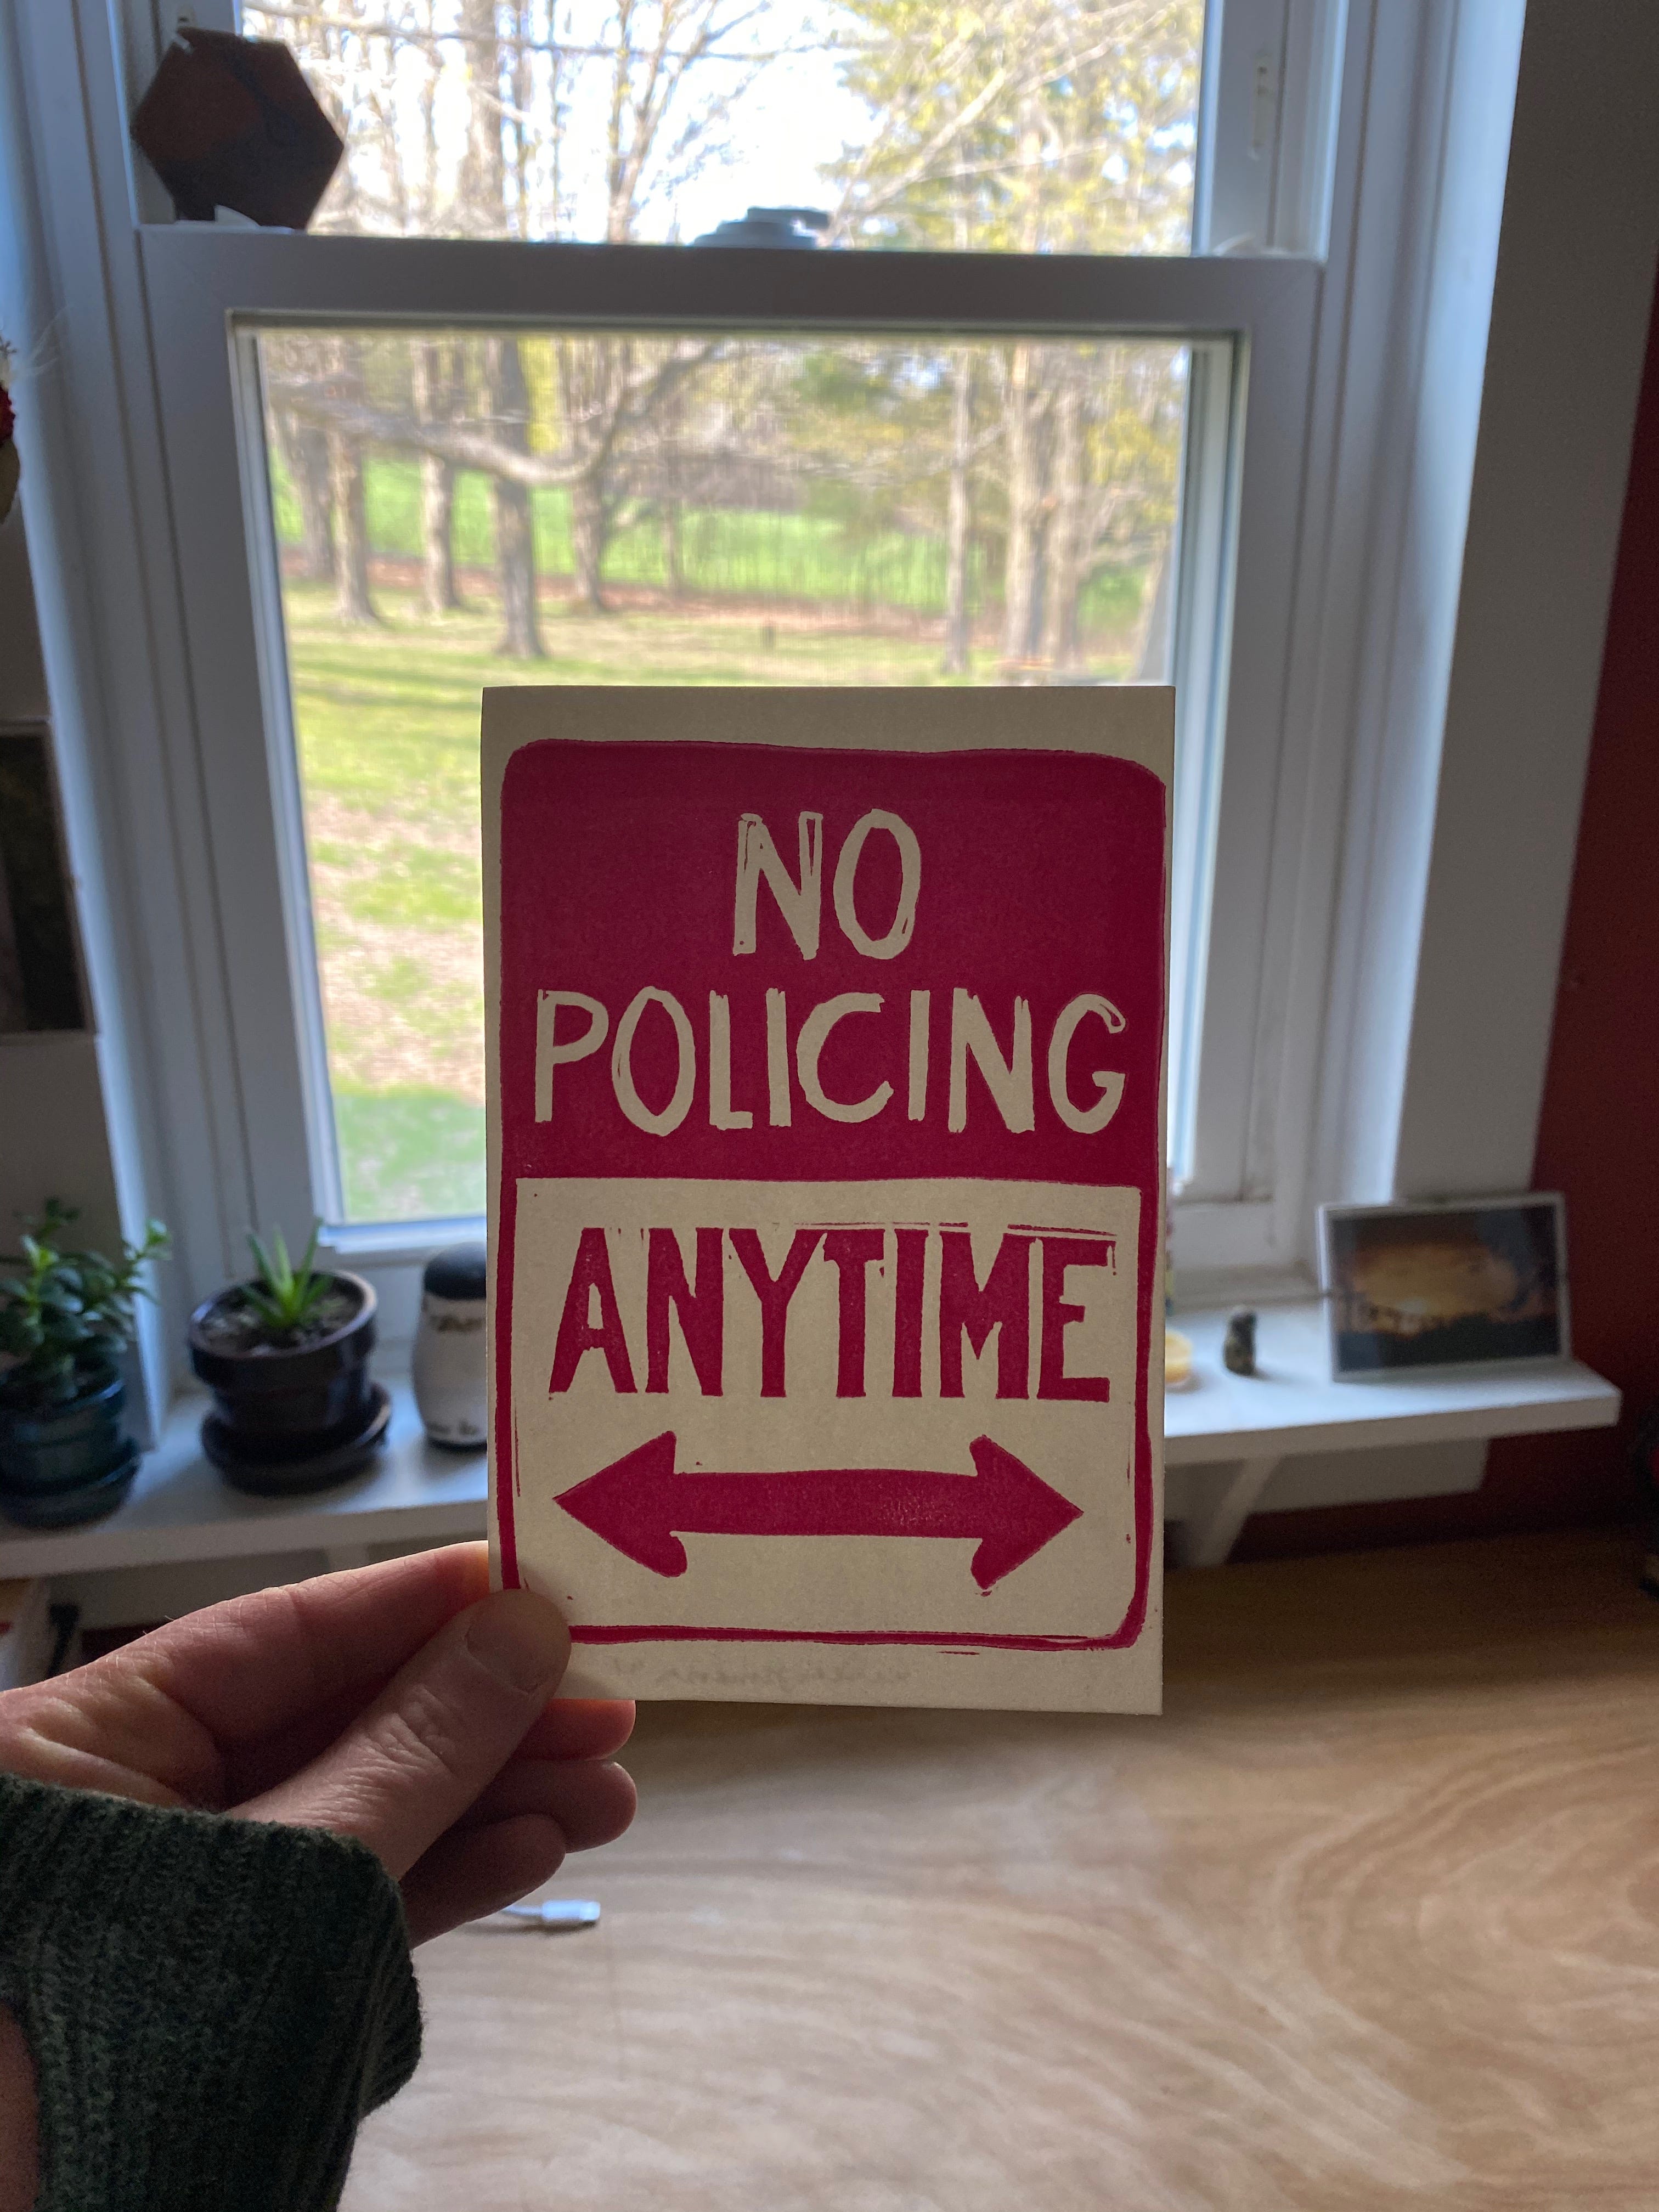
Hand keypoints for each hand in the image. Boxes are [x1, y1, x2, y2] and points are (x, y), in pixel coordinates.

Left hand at [0, 1543, 634, 1939]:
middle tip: (612, 1711)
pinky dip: (440, 1879)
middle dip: (481, 1719)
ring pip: (355, 1817)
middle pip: (333, 1725)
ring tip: (610, 1793)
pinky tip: (534, 1850)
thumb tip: (523, 1629)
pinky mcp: (221, 1989)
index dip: (418, 1605)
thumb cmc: (110, 2051)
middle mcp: (127, 1806)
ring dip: (488, 1802)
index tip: (540, 1585)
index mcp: (82, 1745)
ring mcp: (180, 1903)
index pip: (278, 1634)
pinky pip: (340, 1905)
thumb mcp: (281, 1880)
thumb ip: (409, 1753)